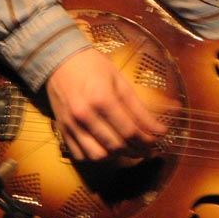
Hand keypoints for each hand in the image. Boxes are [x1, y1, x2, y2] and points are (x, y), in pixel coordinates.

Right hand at [45, 46, 168, 161]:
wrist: (59, 61)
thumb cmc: (94, 66)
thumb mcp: (121, 81)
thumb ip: (139, 108)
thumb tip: (159, 129)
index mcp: (102, 99)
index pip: (129, 130)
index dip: (147, 140)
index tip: (159, 139)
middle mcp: (85, 116)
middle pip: (116, 146)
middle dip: (137, 151)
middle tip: (149, 148)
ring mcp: (71, 125)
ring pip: (98, 156)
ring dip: (117, 157)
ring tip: (130, 149)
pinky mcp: (62, 130)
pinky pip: (80, 155)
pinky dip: (96, 157)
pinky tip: (108, 149)